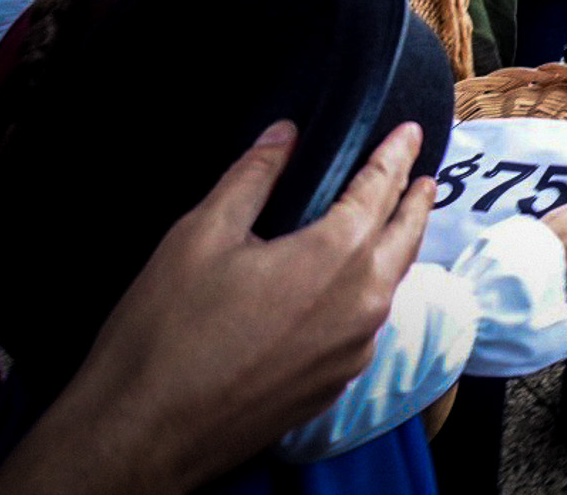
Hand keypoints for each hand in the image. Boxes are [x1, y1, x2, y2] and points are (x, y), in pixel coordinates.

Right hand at [0, 121, 432, 494]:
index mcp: (337, 257)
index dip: (395, 155)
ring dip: (398, 245)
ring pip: (391, 282)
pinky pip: (368, 323)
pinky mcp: (335, 383)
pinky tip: (354, 283)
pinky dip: (371, 290)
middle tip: (421, 171)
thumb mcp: (201, 234)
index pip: (380, 189)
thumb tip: (284, 135)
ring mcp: (354, 350)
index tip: (409, 133)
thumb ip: (253, 177)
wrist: (145, 434)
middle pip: (404, 236)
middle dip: (414, 199)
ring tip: (397, 219)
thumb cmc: (166, 334)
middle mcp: (362, 304)